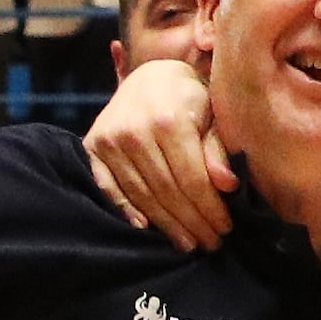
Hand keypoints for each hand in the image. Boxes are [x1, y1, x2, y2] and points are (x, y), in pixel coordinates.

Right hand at [84, 48, 236, 245]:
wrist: (151, 76)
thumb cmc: (189, 98)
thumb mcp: (212, 115)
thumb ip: (217, 149)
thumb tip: (228, 186)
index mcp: (169, 120)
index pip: (192, 179)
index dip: (209, 209)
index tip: (224, 229)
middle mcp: (135, 130)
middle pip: (166, 192)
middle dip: (191, 222)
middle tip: (208, 243)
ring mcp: (110, 139)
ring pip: (141, 194)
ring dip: (165, 224)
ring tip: (186, 242)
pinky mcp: (93, 145)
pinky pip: (109, 187)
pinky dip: (126, 210)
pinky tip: (146, 228)